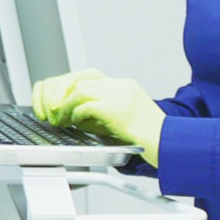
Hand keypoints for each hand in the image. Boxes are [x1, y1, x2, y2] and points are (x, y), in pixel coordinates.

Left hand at [34, 70, 163, 165]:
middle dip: (58, 93)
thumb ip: (97, 111)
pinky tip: (76, 123)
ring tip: (61, 120)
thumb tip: (68, 114)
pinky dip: (76, 114)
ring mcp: (120, 94)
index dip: (63, 87)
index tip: (53, 102)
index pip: (85, 76)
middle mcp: (120, 85)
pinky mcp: (117, 108)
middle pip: (78, 78)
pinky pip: (86, 105)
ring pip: (79, 89)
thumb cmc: (147, 137)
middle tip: (50, 111)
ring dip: (64, 106)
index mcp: (122, 85)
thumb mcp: (120, 117)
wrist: (169, 143)